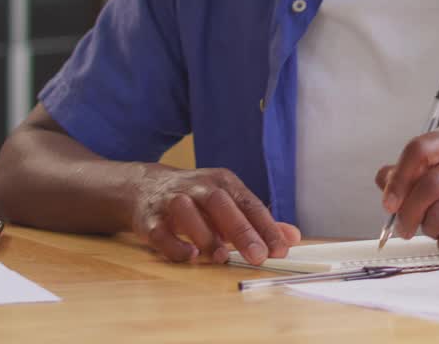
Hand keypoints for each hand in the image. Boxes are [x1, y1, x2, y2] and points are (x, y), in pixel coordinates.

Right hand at [130, 165, 300, 264]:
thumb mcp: (229, 204)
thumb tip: (293, 238)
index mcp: (223, 182)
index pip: (249, 203)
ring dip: (206, 234)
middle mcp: (199, 187)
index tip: (281, 249)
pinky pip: (159, 231)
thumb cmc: (197, 199)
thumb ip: (259, 222)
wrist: (146, 186)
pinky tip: (189, 256)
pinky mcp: (149, 219)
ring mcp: (172, 200)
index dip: (266, 227)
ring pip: (188, 211)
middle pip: (221, 203)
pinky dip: (174, 245)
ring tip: (221, 257)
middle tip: (258, 256)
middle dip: (241, 230)